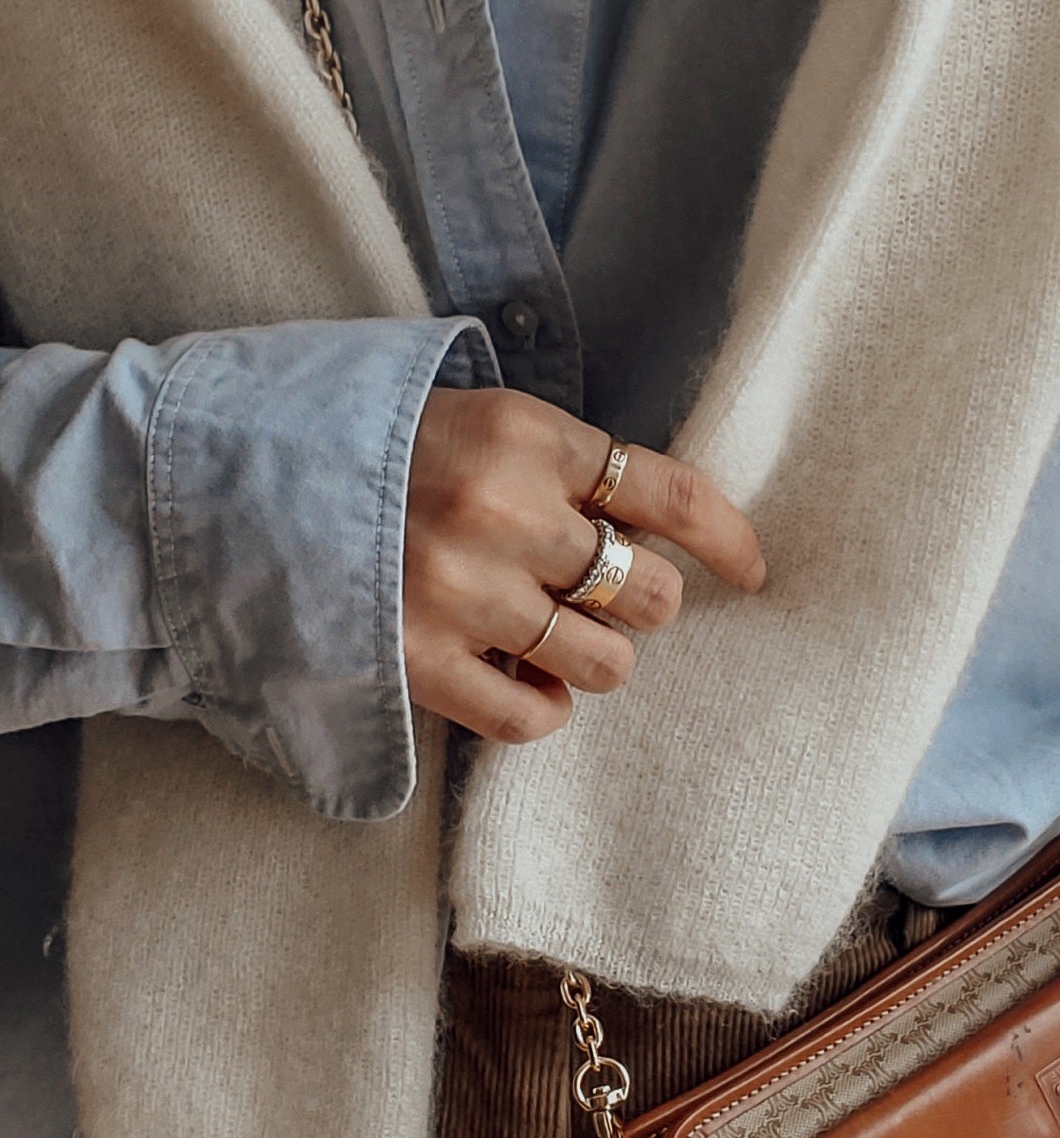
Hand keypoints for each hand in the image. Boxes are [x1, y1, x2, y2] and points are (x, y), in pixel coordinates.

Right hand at [403, 387, 764, 742]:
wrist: (231, 482)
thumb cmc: (370, 449)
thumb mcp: (472, 418)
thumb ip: (560, 462)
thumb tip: (660, 529)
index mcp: (525, 434)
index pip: (673, 495)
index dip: (728, 541)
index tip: (750, 570)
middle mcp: (502, 511)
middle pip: (650, 592)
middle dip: (641, 601)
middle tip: (598, 594)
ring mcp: (460, 592)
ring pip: (607, 663)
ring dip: (595, 658)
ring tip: (550, 637)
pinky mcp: (418, 663)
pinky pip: (534, 719)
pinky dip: (542, 708)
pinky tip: (519, 681)